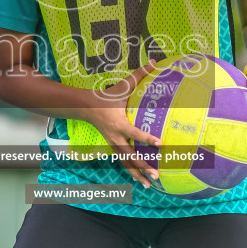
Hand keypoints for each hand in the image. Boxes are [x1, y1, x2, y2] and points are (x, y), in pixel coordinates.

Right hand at [82, 59, 162, 188]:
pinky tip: (140, 180)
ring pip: (126, 163)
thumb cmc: (107, 96)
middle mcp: (116, 137)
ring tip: (150, 185)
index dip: (147, 138)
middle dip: (143, 166)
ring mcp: (113, 144)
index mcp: (119, 123)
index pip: (135, 133)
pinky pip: (122, 162)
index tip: (160, 144)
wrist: (86, 107)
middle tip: (157, 175)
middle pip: (130, 155)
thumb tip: (154, 62)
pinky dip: (131, 171)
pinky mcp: (113, 147)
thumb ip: (139, 75)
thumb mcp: (122, 86)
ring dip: (137, 174)